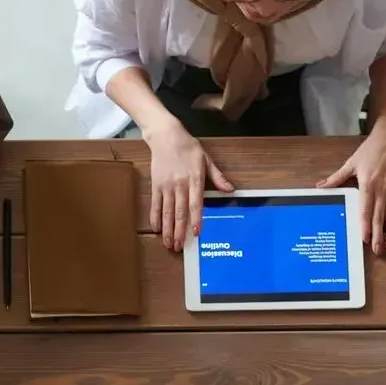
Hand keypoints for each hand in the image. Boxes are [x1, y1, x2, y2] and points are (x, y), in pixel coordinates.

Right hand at [145, 120, 233, 249]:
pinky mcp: (156, 186)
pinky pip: (155, 205)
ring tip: (168, 244)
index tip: (196, 233)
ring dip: (167, 229)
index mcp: (194, 179)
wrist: (166, 137)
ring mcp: (166, 186)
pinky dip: (155, 218)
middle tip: (179, 247)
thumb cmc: (188, 148)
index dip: (196, 219)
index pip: (195, 203)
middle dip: (179, 231)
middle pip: (179, 212)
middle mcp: (179, 185)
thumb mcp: (206, 159)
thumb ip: (217, 177)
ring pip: (166, 212)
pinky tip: (156, 230)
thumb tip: (230, 190)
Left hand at [319, 121, 385, 253]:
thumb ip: (336, 178)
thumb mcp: (351, 164)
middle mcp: (382, 190)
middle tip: (377, 251)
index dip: (365, 226)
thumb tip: (320, 186)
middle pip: (379, 217)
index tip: (365, 239)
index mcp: (367, 185)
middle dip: (378, 235)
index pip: (365, 211)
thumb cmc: (370, 150)